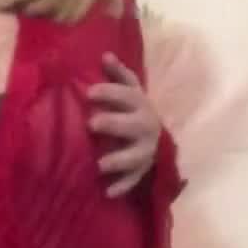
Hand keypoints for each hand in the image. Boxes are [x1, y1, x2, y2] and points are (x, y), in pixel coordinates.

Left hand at [87, 54, 161, 198]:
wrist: (158, 138)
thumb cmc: (135, 110)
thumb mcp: (131, 91)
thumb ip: (119, 74)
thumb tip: (105, 54)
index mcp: (141, 105)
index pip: (128, 95)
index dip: (110, 93)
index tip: (89, 93)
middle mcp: (147, 127)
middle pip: (133, 125)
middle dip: (114, 124)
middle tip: (91, 124)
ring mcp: (146, 150)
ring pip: (136, 156)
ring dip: (119, 160)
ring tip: (99, 165)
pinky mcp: (143, 170)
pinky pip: (134, 180)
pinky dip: (122, 186)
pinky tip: (107, 192)